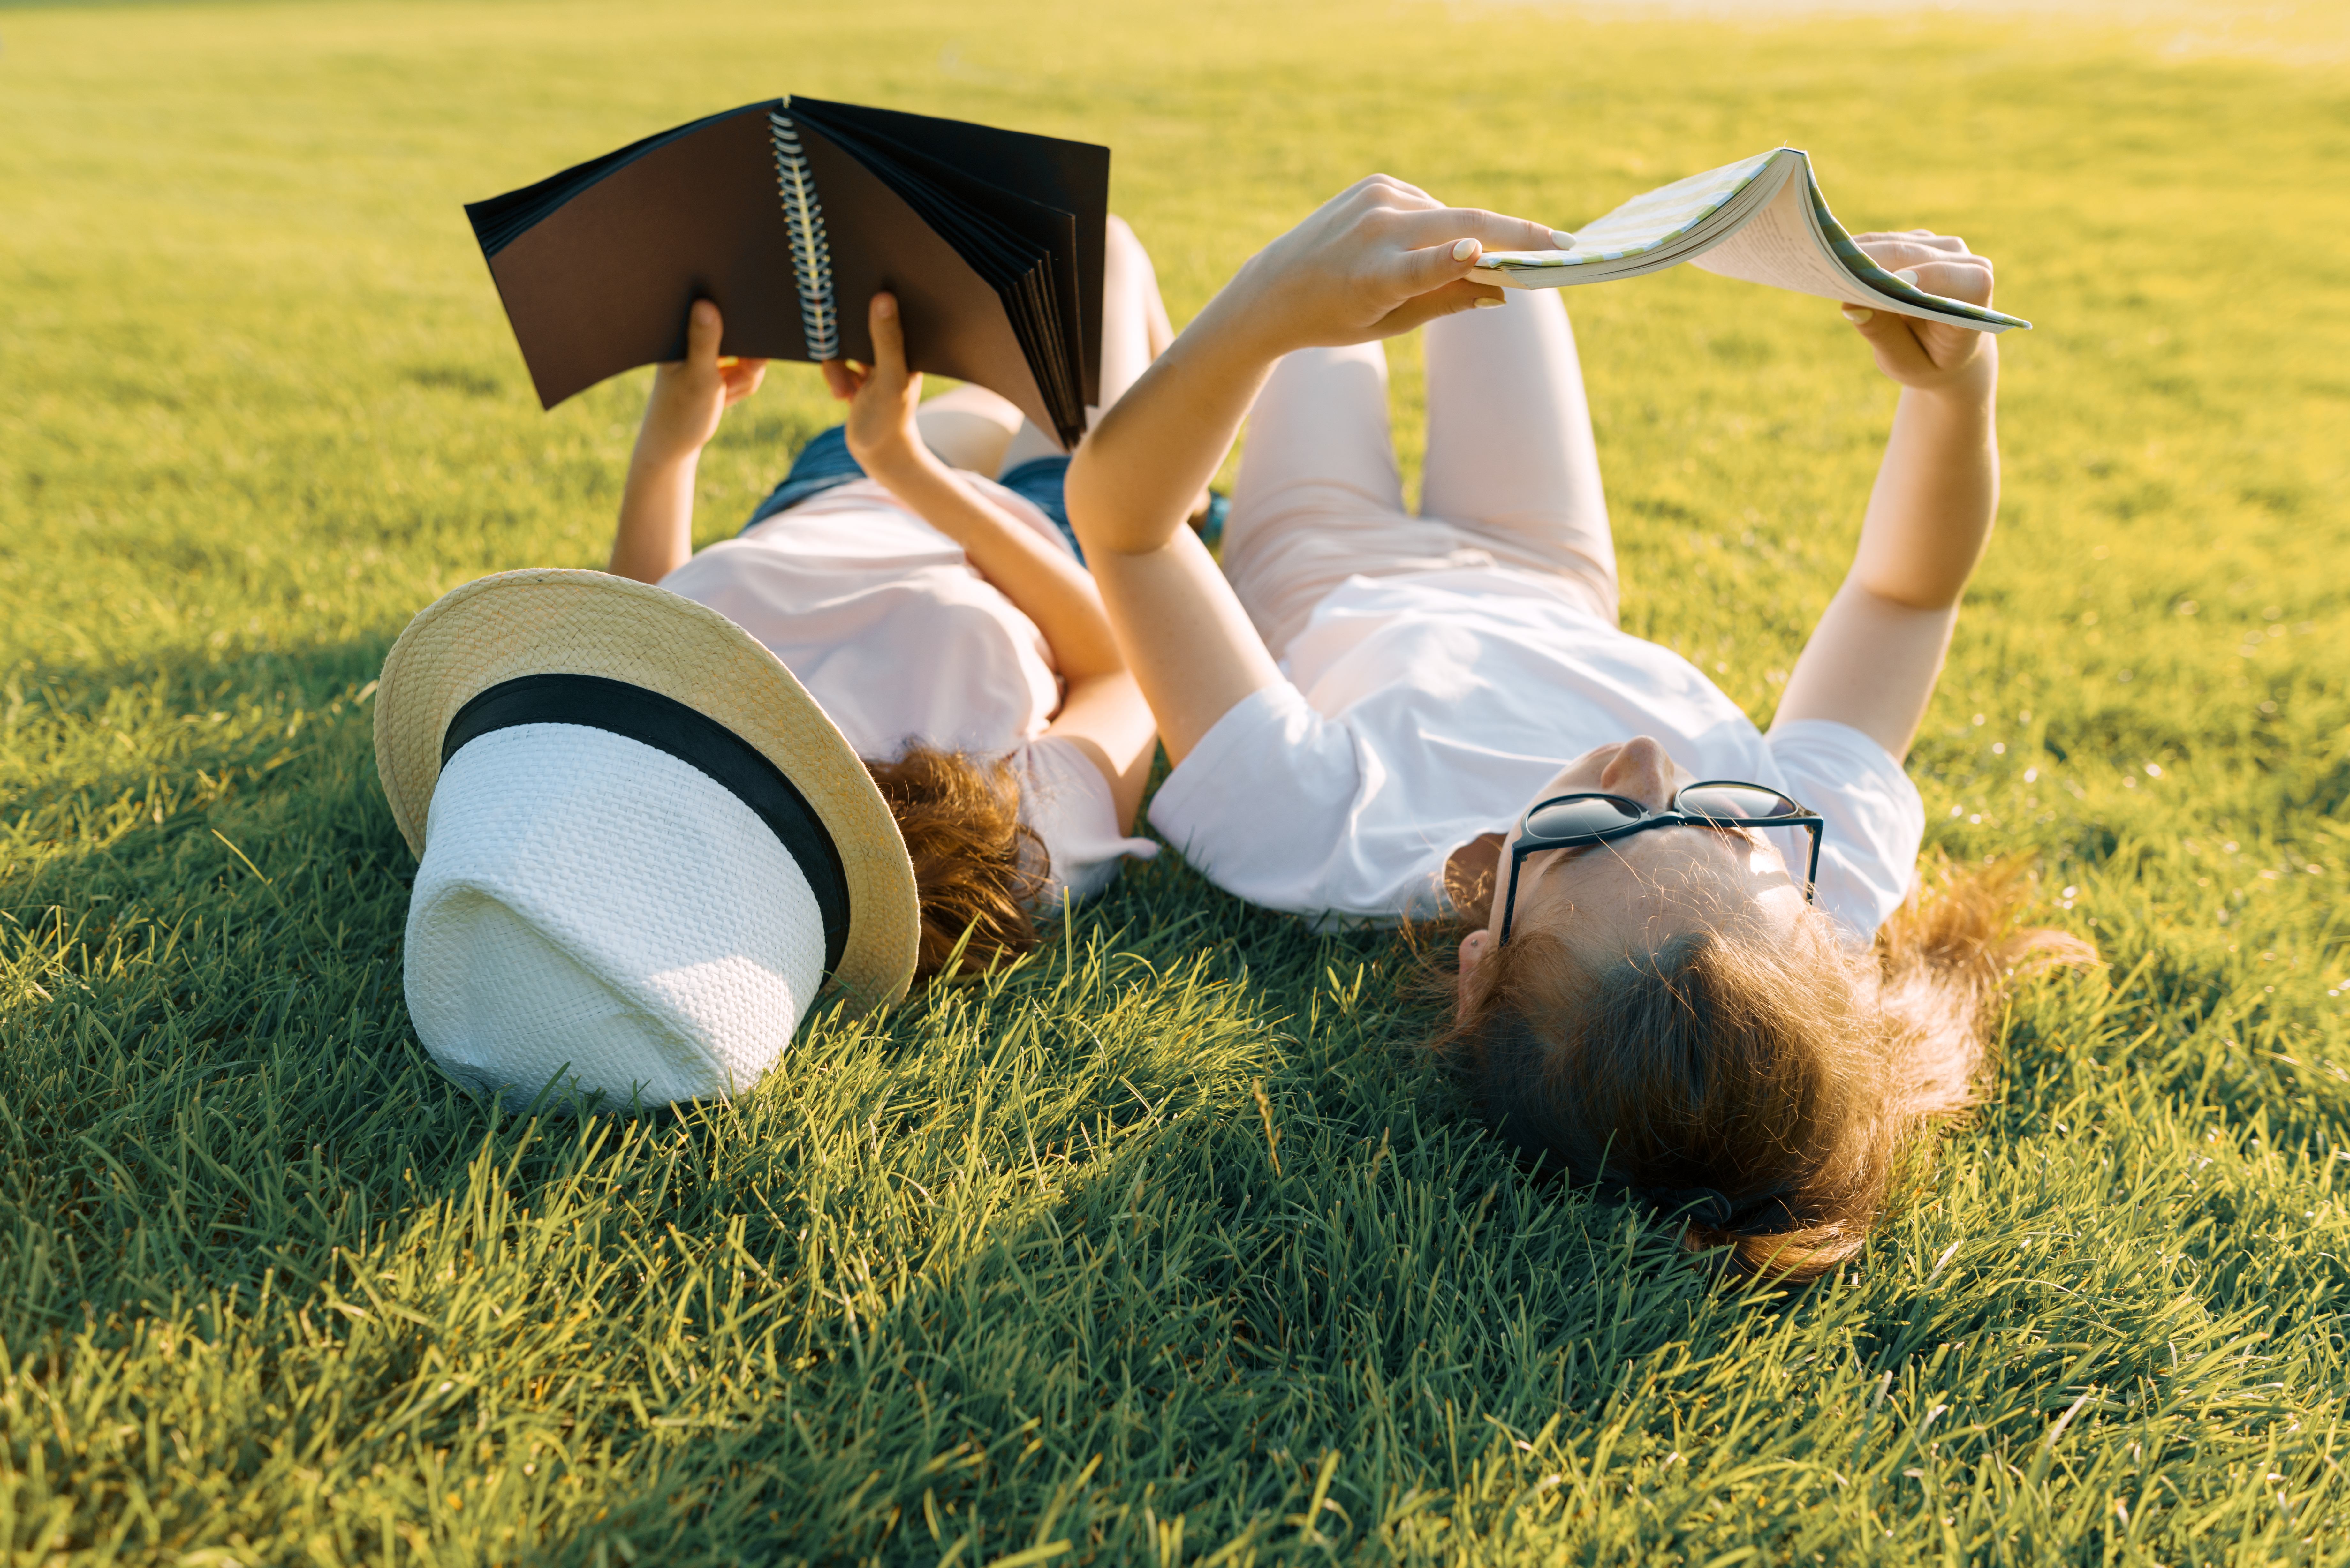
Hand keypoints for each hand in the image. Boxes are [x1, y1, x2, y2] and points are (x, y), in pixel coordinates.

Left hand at [636, 299, 766, 465]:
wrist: (674, 442)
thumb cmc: (680, 412)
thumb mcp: (697, 376)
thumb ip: (704, 341)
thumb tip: (705, 303)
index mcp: (682, 330)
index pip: (720, 311)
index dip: (744, 331)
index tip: (747, 356)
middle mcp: (694, 333)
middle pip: (743, 334)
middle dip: (747, 366)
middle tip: (728, 387)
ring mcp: (706, 347)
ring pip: (750, 353)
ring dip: (745, 379)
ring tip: (724, 395)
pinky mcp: (715, 361)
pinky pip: (746, 366)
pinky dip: (743, 384)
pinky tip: (725, 397)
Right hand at [824, 293, 927, 477]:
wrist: (880, 455)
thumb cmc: (891, 420)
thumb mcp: (889, 379)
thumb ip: (887, 341)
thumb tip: (883, 297)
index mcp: (908, 341)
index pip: (889, 304)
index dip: (868, 296)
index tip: (847, 293)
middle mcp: (893, 345)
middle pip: (857, 320)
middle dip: (842, 340)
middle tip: (841, 367)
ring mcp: (874, 357)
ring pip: (841, 341)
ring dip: (836, 367)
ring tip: (843, 393)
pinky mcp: (857, 369)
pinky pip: (835, 357)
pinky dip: (834, 376)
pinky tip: (843, 396)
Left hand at [1210, 175, 1566, 356]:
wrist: (1275, 289)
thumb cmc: (1337, 318)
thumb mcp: (1390, 324)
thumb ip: (1448, 303)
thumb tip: (1507, 290)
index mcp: (1374, 279)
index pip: (1419, 268)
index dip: (1451, 260)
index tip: (1480, 252)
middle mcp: (1374, 233)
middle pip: (1461, 224)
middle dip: (1517, 235)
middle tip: (1563, 245)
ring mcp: (1375, 200)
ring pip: (1449, 215)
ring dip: (1467, 235)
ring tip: (1463, 261)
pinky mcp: (1375, 183)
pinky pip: (1427, 204)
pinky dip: (1435, 224)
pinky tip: (1414, 243)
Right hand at [1841, 231, 1996, 393]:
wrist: (1948, 349)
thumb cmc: (1931, 361)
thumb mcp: (1908, 364)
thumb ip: (1885, 337)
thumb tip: (1851, 305)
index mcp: (1976, 300)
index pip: (1961, 280)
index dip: (1931, 276)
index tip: (1893, 283)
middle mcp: (1966, 264)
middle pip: (1917, 255)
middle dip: (1873, 262)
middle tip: (1830, 267)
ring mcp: (1944, 248)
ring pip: (1897, 244)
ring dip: (1860, 253)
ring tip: (1824, 264)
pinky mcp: (1920, 242)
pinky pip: (1886, 241)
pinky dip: (1859, 251)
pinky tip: (1833, 261)